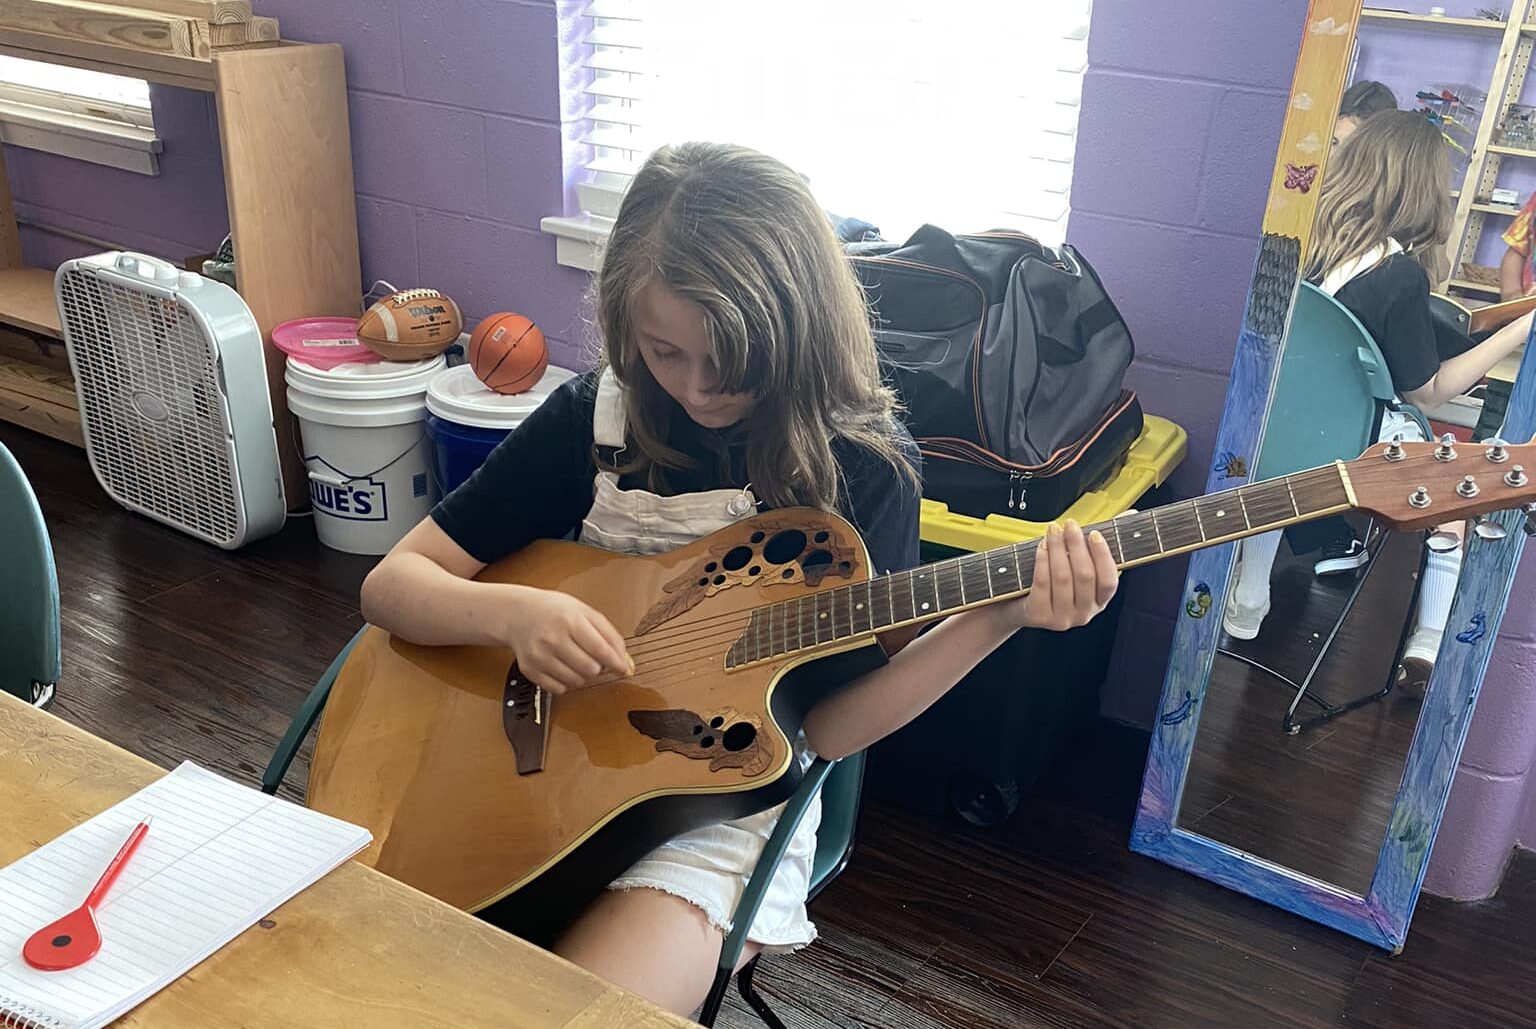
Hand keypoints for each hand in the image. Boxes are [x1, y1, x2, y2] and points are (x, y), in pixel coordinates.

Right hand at [500, 586, 631, 692]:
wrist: (518, 613)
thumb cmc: (555, 611)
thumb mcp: (585, 613)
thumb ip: (610, 636)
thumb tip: (626, 663)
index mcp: (570, 620)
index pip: (601, 650)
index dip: (616, 663)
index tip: (623, 669)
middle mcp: (552, 638)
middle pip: (590, 669)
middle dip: (598, 667)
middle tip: (592, 657)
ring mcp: (539, 656)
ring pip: (576, 682)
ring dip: (582, 675)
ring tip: (575, 659)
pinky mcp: (530, 670)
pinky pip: (559, 689)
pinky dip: (566, 682)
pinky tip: (562, 667)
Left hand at [1002, 520, 1117, 631]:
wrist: (1021, 607)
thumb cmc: (1055, 582)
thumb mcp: (1079, 565)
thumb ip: (1102, 543)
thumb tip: (1129, 515)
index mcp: (1099, 601)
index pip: (1109, 581)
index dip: (1103, 556)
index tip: (1095, 534)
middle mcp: (1084, 614)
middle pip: (1084, 576)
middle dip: (1077, 545)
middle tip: (1070, 525)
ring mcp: (1062, 617)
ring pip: (1063, 577)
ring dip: (1058, 549)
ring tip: (1054, 531)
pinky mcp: (1039, 615)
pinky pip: (1042, 583)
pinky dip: (1042, 560)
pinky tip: (1041, 547)